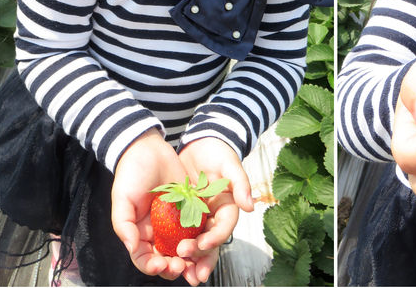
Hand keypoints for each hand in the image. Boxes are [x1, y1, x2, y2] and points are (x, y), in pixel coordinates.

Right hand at [110, 129, 191, 282]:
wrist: (149, 148)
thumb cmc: (131, 172)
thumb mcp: (122, 198)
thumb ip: (123, 224)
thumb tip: (131, 247)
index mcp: (139, 232)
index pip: (144, 258)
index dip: (152, 266)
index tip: (160, 264)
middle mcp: (158, 231)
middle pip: (167, 259)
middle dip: (173, 267)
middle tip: (180, 266)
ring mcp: (175, 223)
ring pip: (184, 250)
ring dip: (190, 260)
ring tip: (195, 263)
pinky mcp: (191, 211)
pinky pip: (198, 231)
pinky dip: (203, 241)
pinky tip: (205, 244)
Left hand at [176, 138, 253, 284]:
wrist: (200, 143)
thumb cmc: (217, 152)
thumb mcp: (229, 164)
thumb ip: (240, 183)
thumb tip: (250, 206)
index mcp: (228, 207)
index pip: (223, 228)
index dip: (214, 238)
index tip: (202, 244)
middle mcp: (214, 216)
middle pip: (210, 242)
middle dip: (200, 256)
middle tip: (187, 263)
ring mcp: (199, 217)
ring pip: (196, 243)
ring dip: (190, 259)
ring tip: (179, 270)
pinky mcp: (183, 214)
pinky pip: (179, 233)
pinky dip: (174, 246)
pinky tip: (165, 255)